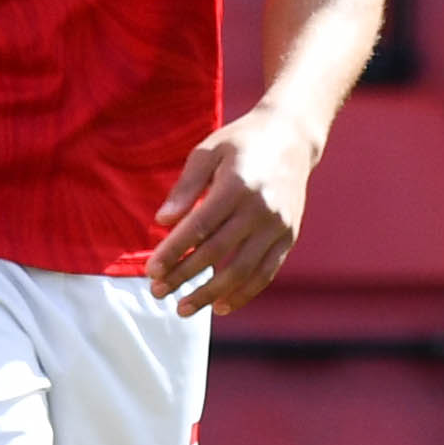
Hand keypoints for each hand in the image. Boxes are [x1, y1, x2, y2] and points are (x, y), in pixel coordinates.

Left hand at [149, 107, 322, 311]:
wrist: (292, 136)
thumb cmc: (241, 143)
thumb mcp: (208, 152)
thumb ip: (186, 187)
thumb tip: (163, 221)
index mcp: (237, 184)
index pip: (199, 227)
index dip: (174, 251)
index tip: (152, 270)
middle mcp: (261, 208)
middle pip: (217, 252)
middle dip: (184, 276)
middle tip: (158, 292)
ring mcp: (278, 225)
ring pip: (243, 270)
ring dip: (211, 293)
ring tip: (183, 308)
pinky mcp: (289, 236)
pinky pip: (266, 272)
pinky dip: (244, 293)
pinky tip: (220, 306)